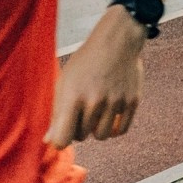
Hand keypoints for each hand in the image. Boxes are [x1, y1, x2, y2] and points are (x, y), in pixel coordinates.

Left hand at [45, 17, 144, 146]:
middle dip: (79, 129)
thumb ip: (57, 113)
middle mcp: (94, 101)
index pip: (63, 138)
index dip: (60, 141)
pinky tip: (110, 116)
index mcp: (73, 97)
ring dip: (97, 129)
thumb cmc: (86, 63)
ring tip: (96, 114)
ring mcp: (115, 102)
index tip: (61, 136)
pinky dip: (114, 128)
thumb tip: (49, 140)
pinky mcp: (132, 102)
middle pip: (82, 137)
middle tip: (81, 112)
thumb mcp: (65, 82)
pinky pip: (121, 130)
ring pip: (102, 135)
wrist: (117, 42)